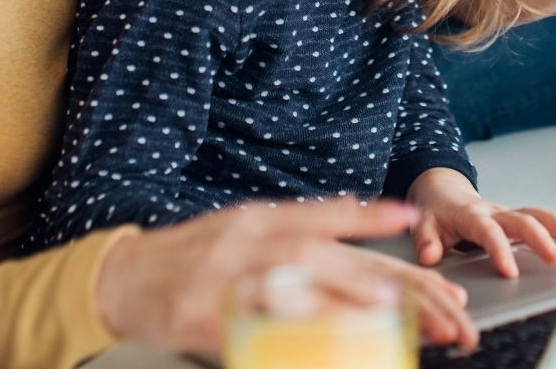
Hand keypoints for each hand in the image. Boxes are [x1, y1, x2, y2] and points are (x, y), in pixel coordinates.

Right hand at [95, 196, 476, 354]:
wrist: (120, 277)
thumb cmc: (186, 257)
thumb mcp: (239, 231)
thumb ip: (286, 232)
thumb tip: (342, 223)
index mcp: (260, 220)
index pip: (325, 217)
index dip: (368, 217)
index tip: (411, 217)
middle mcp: (250, 239)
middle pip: (326, 253)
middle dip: (385, 276)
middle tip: (435, 296)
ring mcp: (228, 275)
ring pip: (293, 278)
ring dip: (342, 291)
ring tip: (388, 305)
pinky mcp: (205, 313)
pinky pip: (253, 323)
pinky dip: (286, 329)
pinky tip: (318, 337)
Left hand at [407, 168, 555, 276]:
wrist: (442, 192)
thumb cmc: (435, 211)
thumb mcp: (422, 224)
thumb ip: (425, 240)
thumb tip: (430, 257)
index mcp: (470, 215)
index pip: (487, 231)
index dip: (499, 249)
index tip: (510, 271)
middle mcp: (493, 211)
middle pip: (521, 220)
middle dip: (540, 239)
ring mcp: (507, 213)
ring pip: (536, 215)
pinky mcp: (516, 218)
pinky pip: (540, 219)